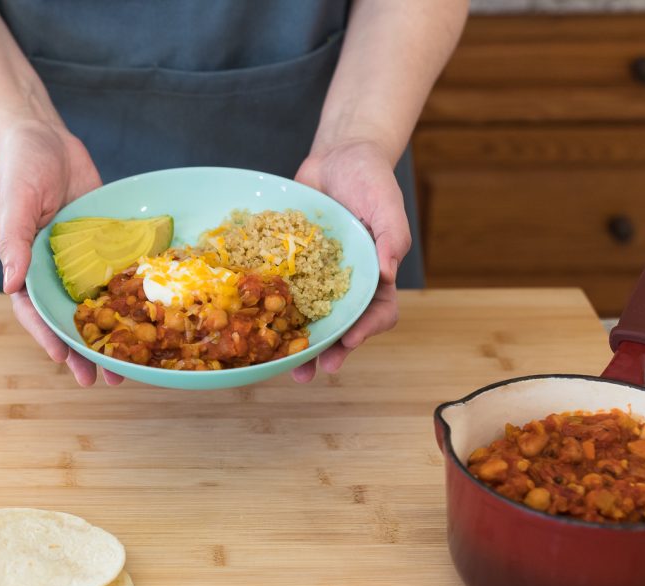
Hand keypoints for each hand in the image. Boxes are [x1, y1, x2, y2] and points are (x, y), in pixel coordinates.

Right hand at [0, 120, 122, 385]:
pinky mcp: (105, 246)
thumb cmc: (21, 166)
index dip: (48, 338)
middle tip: (103, 381)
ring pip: (95, 306)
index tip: (63, 360)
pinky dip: (131, 298)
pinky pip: (118, 276)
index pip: (35, 311)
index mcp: (25, 265)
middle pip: (68, 319)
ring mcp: (81, 261)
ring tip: (129, 367)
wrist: (46, 135)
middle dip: (84, 350)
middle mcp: (53, 270)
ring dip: (111, 335)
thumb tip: (9, 285)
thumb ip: (13, 241)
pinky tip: (150, 318)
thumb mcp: (15, 200)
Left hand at [291, 139, 410, 382]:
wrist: (338, 157)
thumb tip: (389, 272)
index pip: (378, 312)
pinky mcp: (290, 266)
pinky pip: (279, 290)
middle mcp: (345, 284)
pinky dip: (267, 307)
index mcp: (376, 276)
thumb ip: (392, 236)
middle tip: (312, 370)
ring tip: (279, 365)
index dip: (366, 330)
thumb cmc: (370, 179)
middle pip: (340, 326)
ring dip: (295, 343)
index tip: (350, 339)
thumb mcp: (387, 202)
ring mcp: (316, 278)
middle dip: (327, 350)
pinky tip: (252, 323)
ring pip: (307, 318)